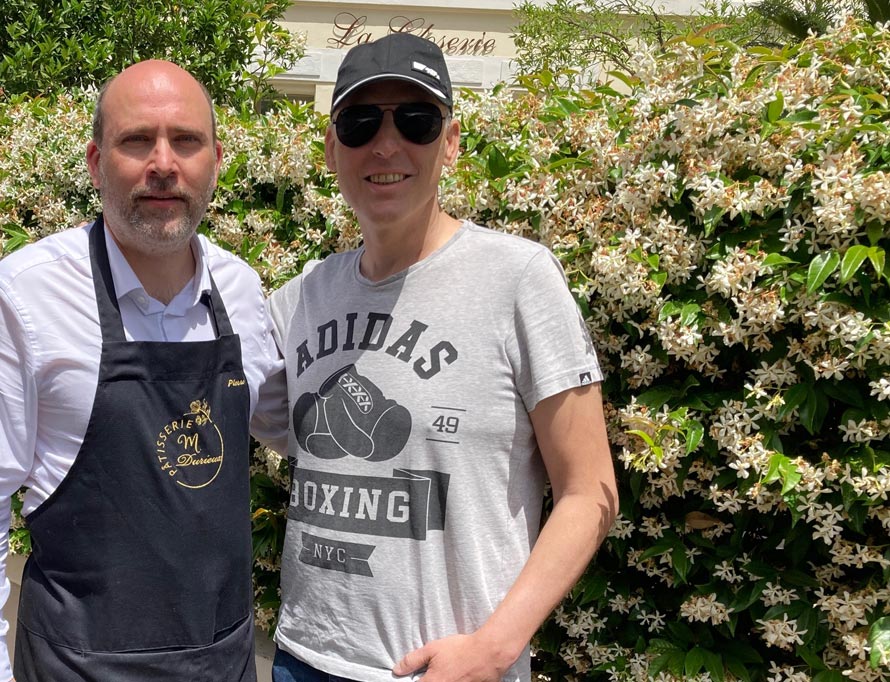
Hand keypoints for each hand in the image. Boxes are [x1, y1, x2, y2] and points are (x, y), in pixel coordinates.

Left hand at [392, 632, 515, 681]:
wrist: (488, 654)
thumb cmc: (460, 650)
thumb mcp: (433, 649)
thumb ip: (412, 660)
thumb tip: (396, 670)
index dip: (415, 680)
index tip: (418, 677)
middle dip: (428, 680)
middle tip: (438, 671)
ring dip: (442, 680)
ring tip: (448, 672)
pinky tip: (457, 676)